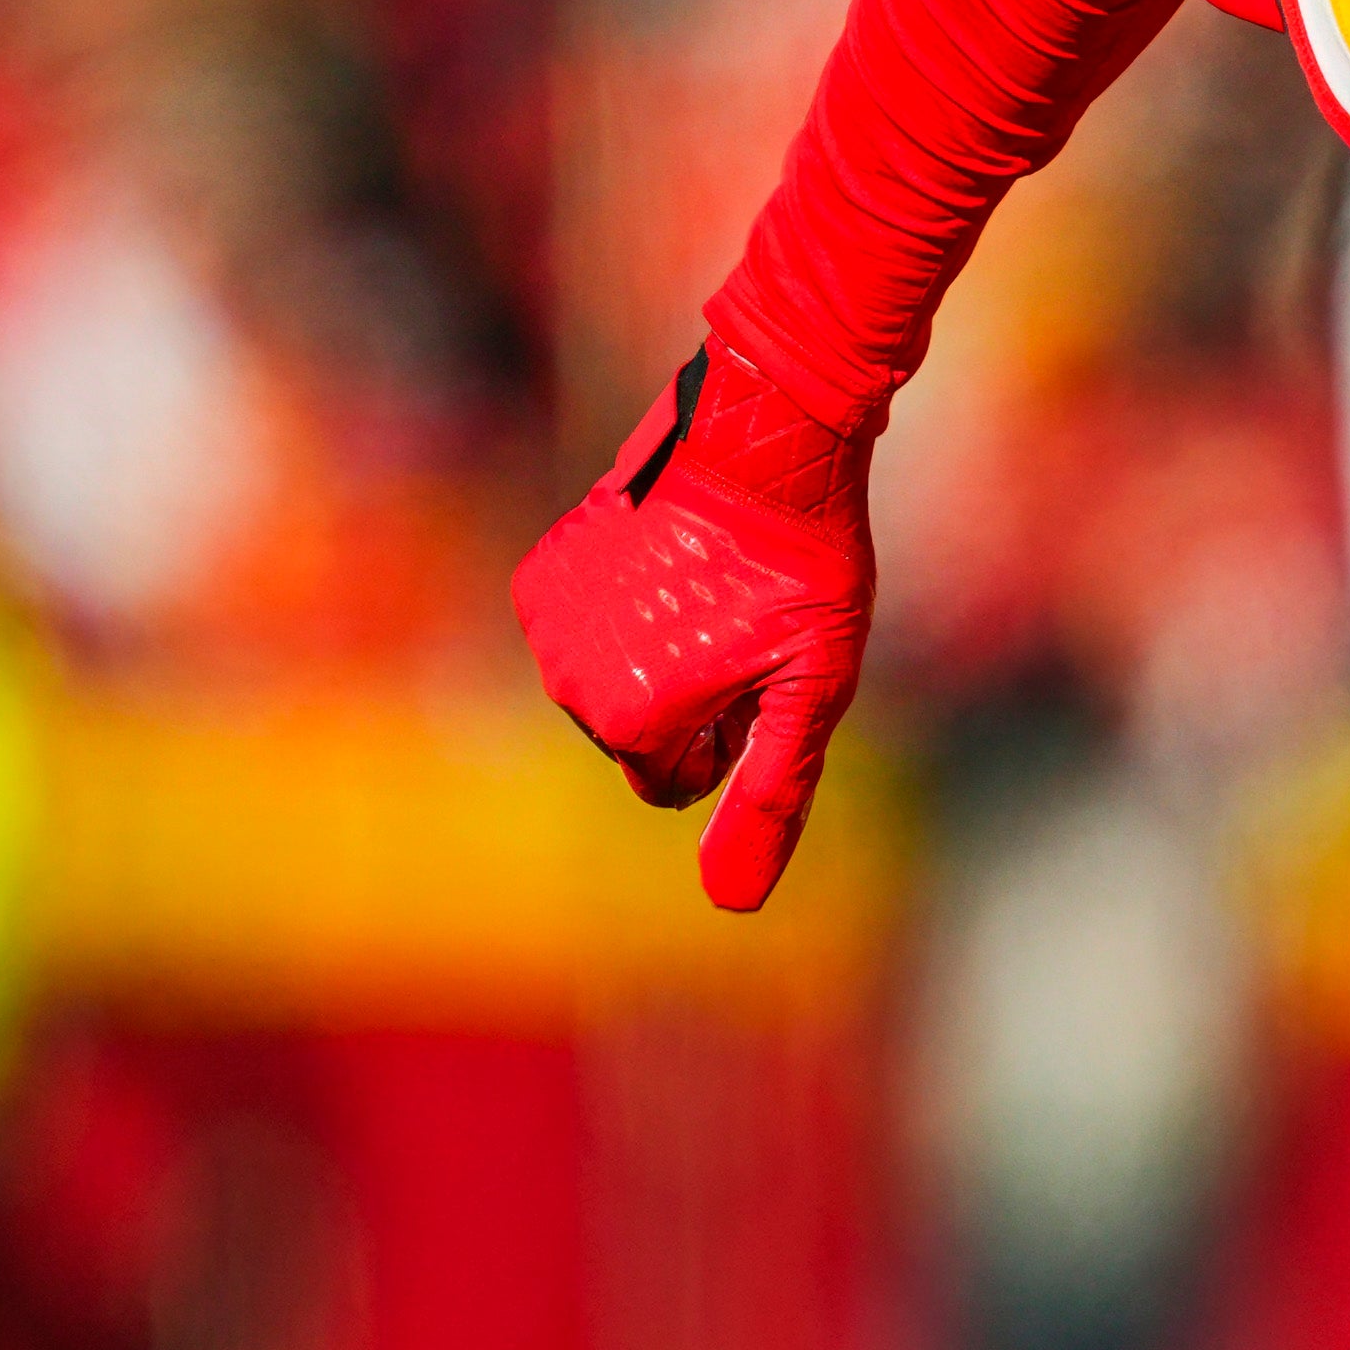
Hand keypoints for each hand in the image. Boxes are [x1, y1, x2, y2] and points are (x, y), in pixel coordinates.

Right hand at [510, 340, 877, 912]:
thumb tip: (730, 902)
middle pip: (637, 737)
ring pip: (608, 685)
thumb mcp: (810, 693)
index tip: (758, 674)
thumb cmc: (803, 572)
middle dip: (689, 703)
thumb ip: (767, 797)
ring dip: (656, 658)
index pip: (675, 785)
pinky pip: (582, 632)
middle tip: (741, 627)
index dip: (729, 740)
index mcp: (633, 722)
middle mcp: (568, 682)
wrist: (760, 447)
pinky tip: (670, 564)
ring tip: (709, 591)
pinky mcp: (539, 575)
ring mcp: (547, 625)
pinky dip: (622, 612)